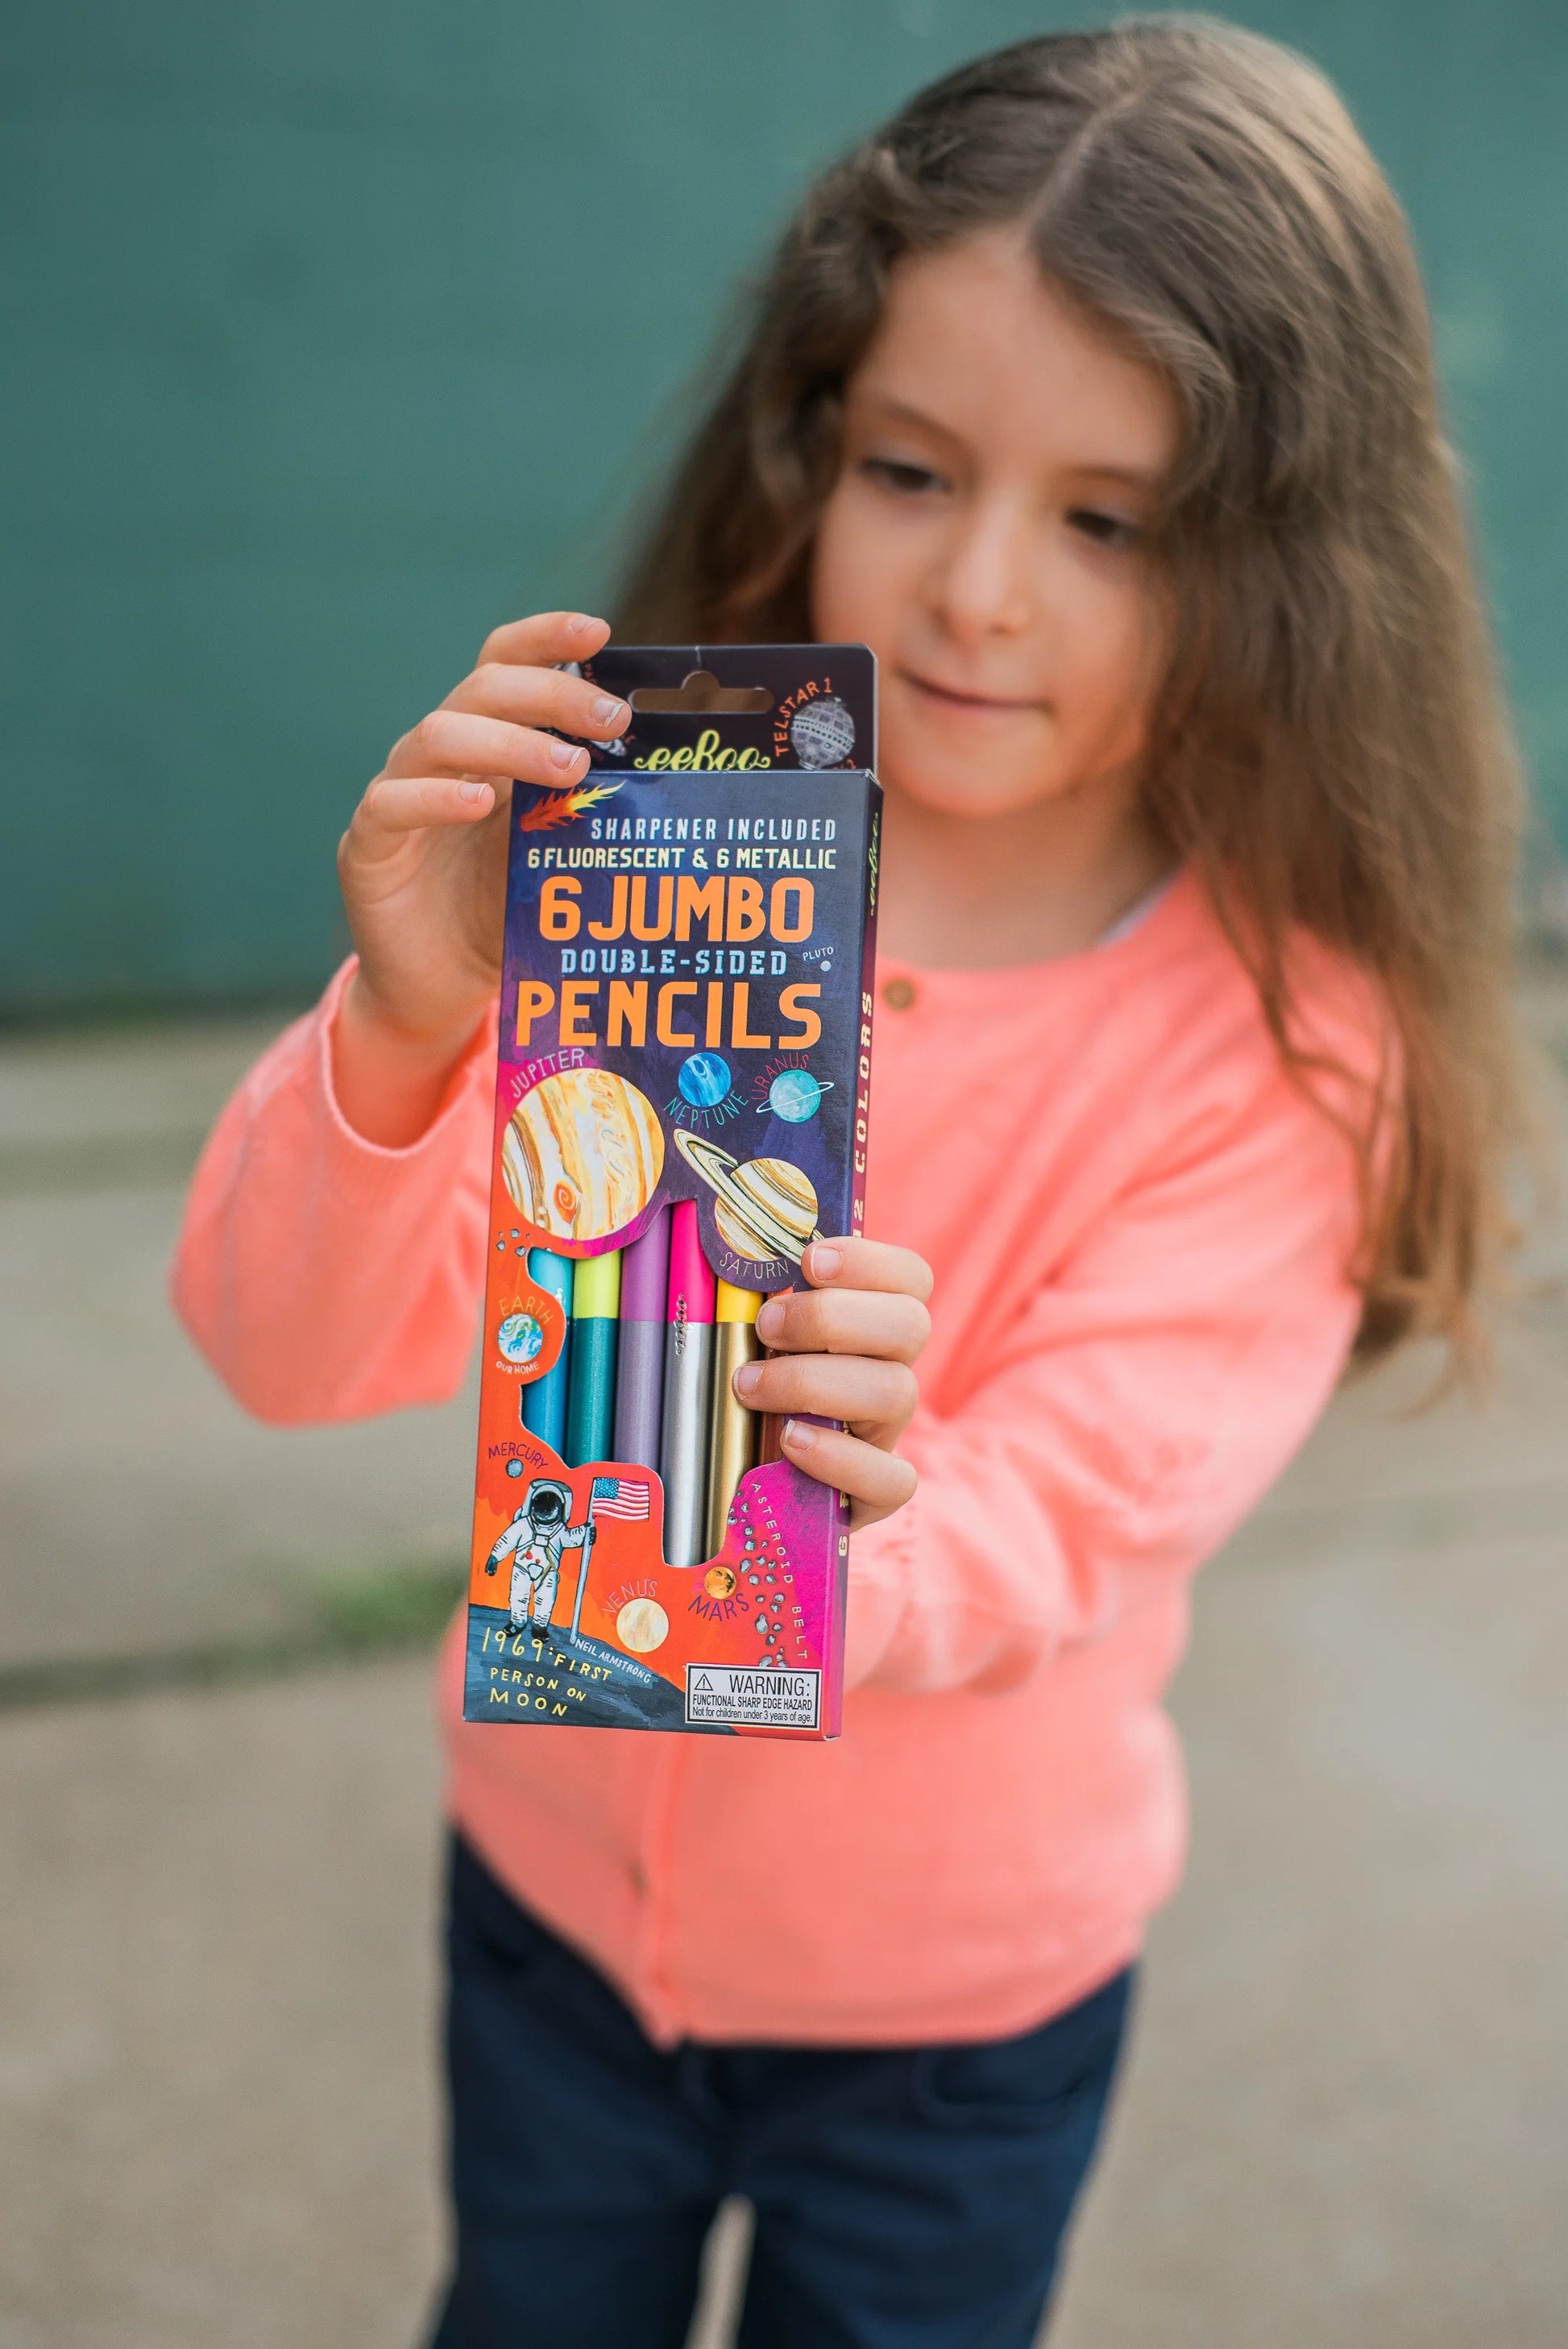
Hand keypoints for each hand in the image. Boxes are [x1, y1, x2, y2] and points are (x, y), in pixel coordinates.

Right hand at [332, 611, 629, 1143]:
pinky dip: (437, 796)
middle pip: (482, 688)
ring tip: (570, 769)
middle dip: (552, 694)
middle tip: (614, 721)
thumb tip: (678, 787)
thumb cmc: (506, 917)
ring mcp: (396, 794)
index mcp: (484, 745)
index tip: (600, 632)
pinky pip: (394, 803)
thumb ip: (590, 814)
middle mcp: (437, 757)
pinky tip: (480, 803)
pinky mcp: (367, 847)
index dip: (545, 639)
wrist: (442, 992)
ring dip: (510, 742)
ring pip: (439, 734)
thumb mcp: (559, 857)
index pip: (504, 665)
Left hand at [733, 1238, 931, 1530]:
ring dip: (816, 1381)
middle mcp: (890, 1373)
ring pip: (897, 1392)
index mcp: (873, 1325)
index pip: (911, 1278)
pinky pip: (893, 1480)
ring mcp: (887, 1435)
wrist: (752, 1487)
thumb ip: (754, 1298)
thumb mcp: (754, 1340)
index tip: (809, 1262)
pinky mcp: (876, 1495)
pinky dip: (840, 1458)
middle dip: (830, 1318)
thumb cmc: (752, 1391)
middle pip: (910, 1326)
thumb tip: (720, 1248)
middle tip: (766, 1326)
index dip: (870, 1262)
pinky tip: (789, 1443)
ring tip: (751, 1386)